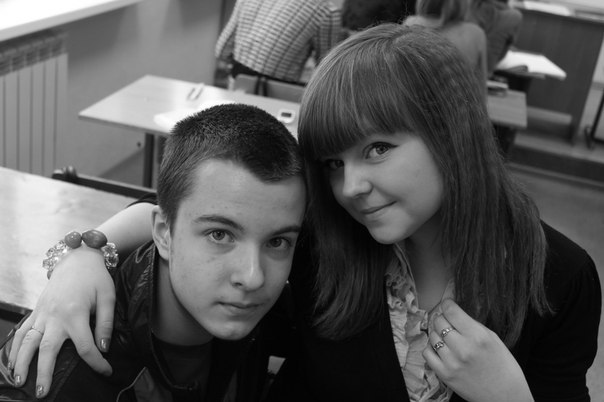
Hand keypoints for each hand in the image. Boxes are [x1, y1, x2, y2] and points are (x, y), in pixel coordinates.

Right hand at [8, 247, 115, 397]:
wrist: (77, 258)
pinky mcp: (36, 311)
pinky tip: (11, 362)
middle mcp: (54, 316)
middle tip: (43, 394)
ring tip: (19, 382)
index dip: (97, 362)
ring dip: (21, 363)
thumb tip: (103, 348)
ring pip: (27, 342)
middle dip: (44, 373)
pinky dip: (14, 347)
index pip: (85, 346)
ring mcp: (42, 314)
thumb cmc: (96, 278)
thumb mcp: (108, 297)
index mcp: (75, 314)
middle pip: (47, 349)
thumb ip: (105, 323)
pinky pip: (21, 331)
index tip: (106, 371)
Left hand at [423, 299, 533, 401]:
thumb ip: (472, 325)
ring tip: (447, 337)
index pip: (451, 311)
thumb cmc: (503, 366)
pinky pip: (427, 353)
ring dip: (437, 333)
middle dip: (442, 318)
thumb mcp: (493, 338)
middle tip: (448, 321)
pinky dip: (431, 348)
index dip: (447, 304)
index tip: (447, 304)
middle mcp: (463, 348)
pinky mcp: (444, 374)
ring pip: (432, 336)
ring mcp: (451, 362)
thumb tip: (453, 311)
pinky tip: (441, 349)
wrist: (505, 395)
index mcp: (478, 336)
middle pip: (439, 321)